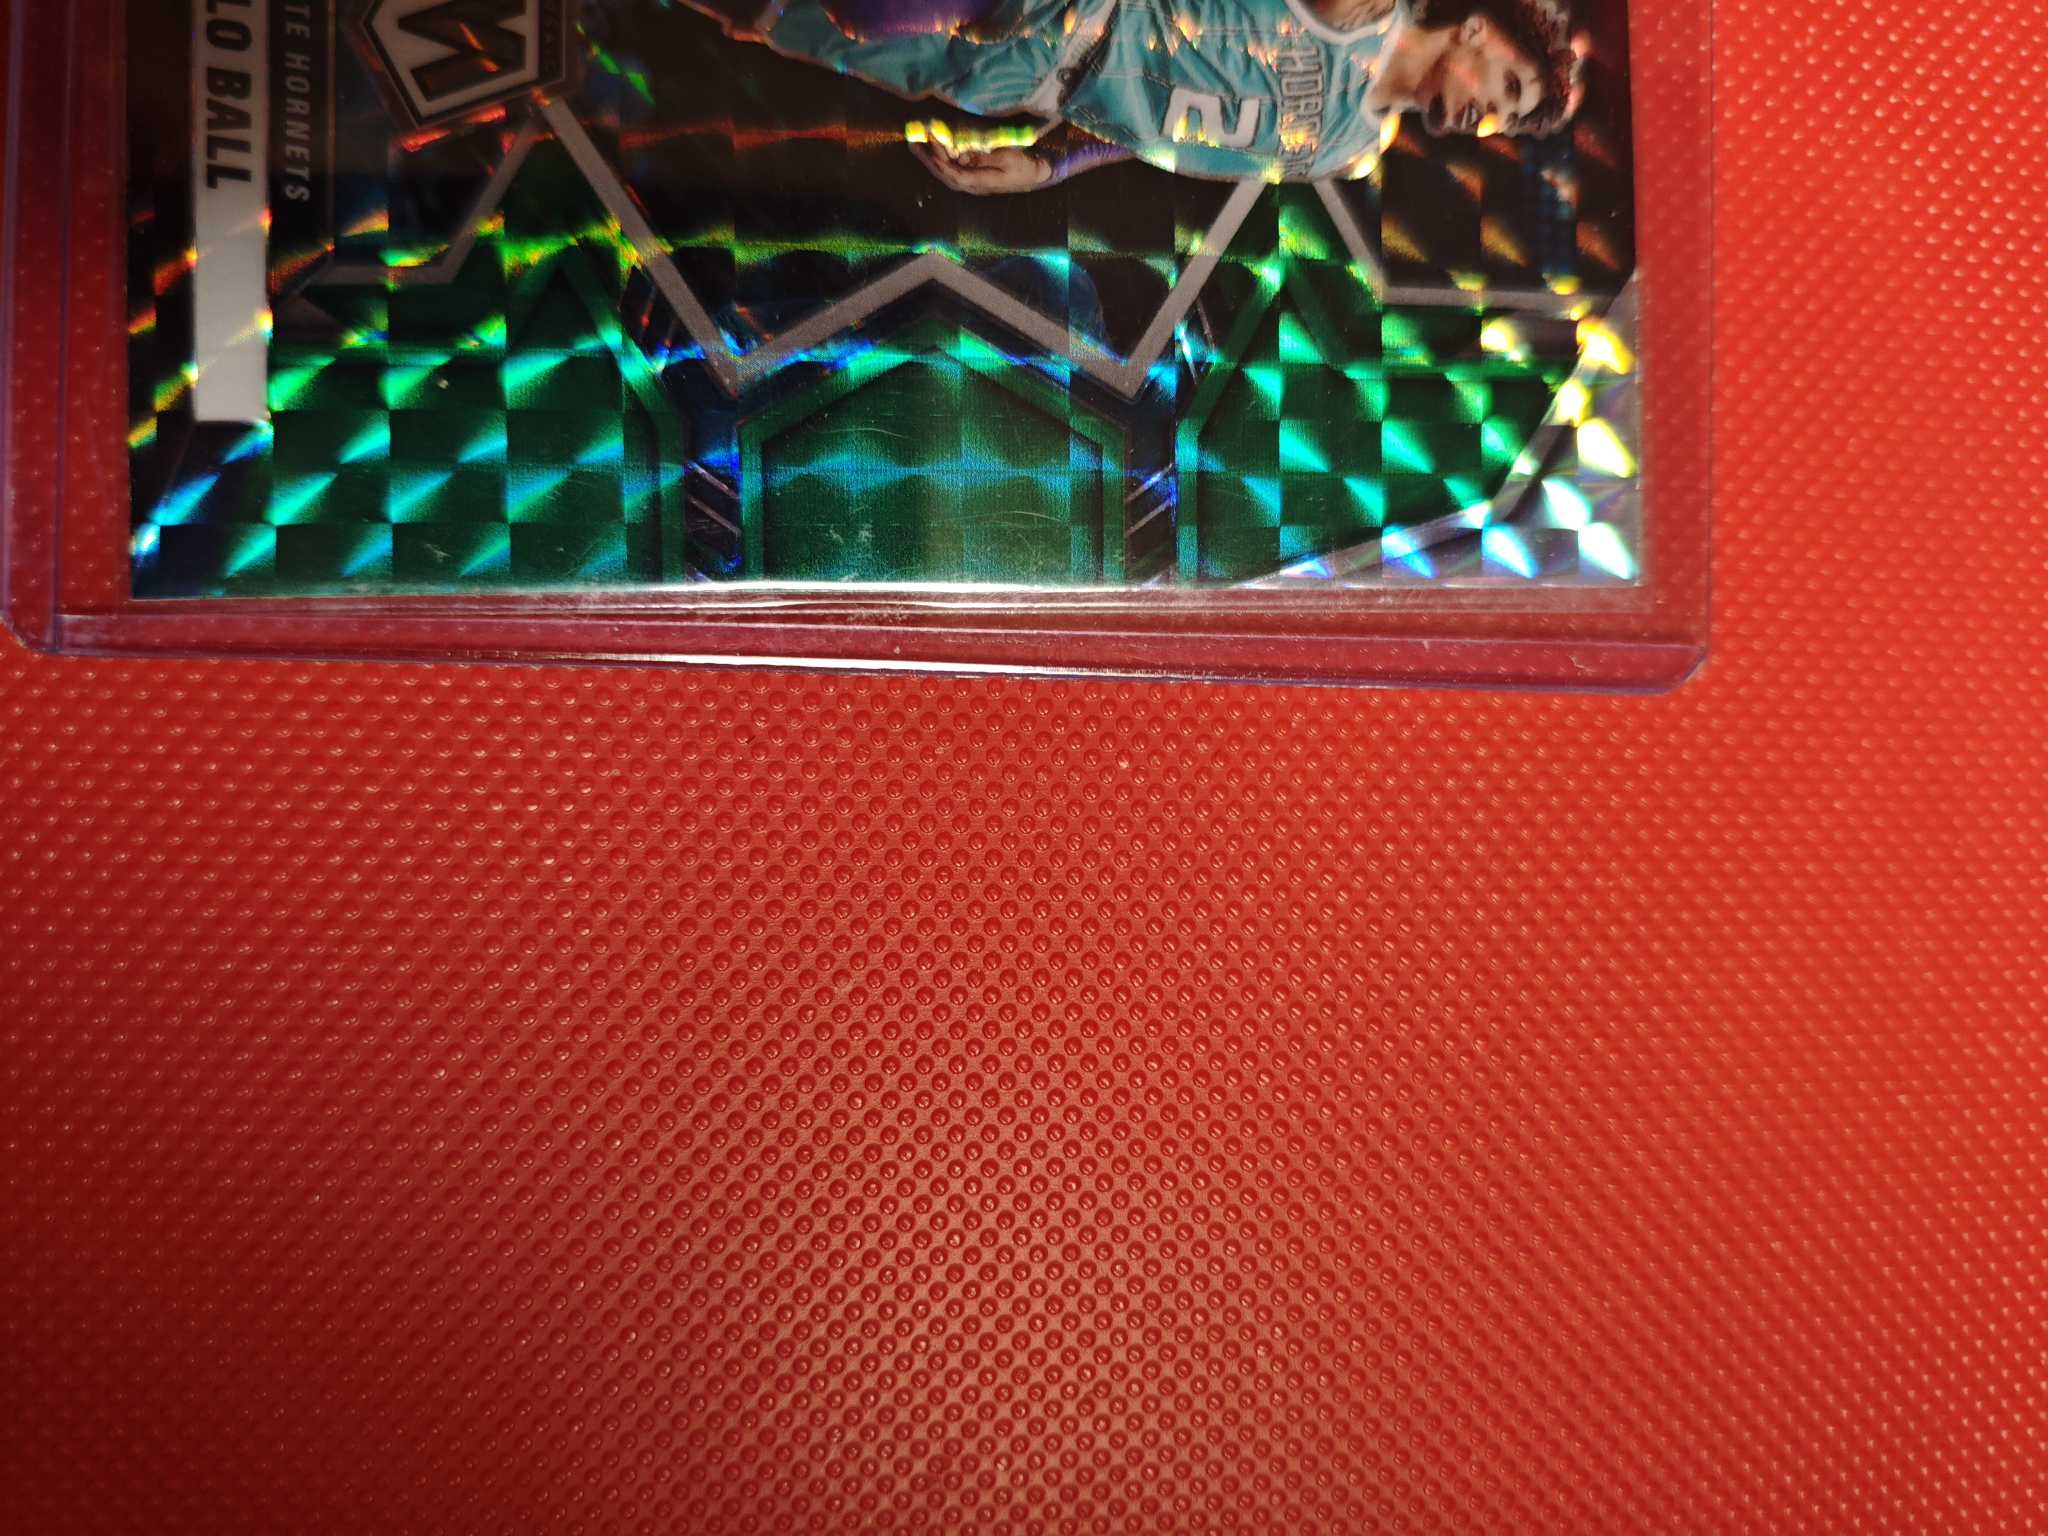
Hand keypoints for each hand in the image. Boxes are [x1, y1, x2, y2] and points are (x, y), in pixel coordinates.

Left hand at [909, 140, 1052, 195]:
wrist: (1037, 174)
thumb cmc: (1024, 166)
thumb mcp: (1007, 157)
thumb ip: (983, 157)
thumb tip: (962, 156)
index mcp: (979, 183)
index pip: (952, 173)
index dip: (939, 159)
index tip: (929, 142)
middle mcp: (972, 185)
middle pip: (943, 173)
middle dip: (927, 157)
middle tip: (912, 139)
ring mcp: (972, 181)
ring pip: (945, 170)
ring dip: (930, 156)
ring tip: (917, 140)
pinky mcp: (974, 175)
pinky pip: (952, 167)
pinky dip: (941, 156)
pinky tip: (933, 145)